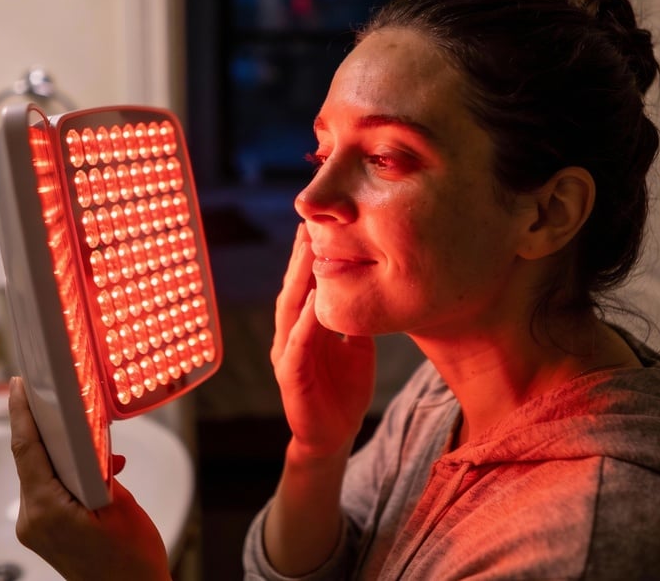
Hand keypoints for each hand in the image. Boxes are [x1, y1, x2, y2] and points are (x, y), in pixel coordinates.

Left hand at [8, 377, 170, 580]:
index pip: (26, 448)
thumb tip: (89, 444)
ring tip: (85, 435)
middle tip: (53, 394)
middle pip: (30, 458)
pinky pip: (48, 489)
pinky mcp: (45, 531)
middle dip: (45, 427)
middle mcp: (32, 519)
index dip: (21, 412)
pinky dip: (67, 473)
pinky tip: (94, 469)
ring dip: (61, 452)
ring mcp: (36, 527)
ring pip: (40, 473)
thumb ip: (99, 469)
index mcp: (46, 510)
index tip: (19, 385)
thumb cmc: (131, 564)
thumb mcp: (121, 505)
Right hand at [271, 224, 376, 458]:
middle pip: (293, 287)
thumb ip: (355, 317)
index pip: (305, 282)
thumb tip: (372, 284)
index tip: (321, 222)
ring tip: (308, 248)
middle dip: (300, 255)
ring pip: (290, 308)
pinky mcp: (291, 376)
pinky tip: (313, 301)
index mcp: (305, 325)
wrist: (333, 436)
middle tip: (310, 222)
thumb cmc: (344, 389)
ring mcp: (287, 354)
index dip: (310, 253)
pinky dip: (305, 321)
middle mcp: (291, 334)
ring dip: (298, 278)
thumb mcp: (356, 346)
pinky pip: (299, 344)